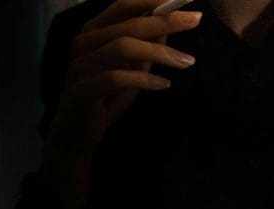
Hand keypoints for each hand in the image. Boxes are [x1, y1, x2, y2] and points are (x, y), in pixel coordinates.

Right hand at [46, 0, 201, 154]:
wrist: (78, 131)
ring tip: (187, 61)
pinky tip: (165, 85)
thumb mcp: (132, 68)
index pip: (123, 5)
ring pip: (123, 47)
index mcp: (94, 31)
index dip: (153, 1)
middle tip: (196, 20)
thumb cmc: (106, 96)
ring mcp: (81, 65)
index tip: (184, 0)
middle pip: (128, 24)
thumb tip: (169, 25)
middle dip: (165, 20)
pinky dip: (144, 80)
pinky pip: (117, 79)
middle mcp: (84, 42)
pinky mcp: (82, 89)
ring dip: (160, 52)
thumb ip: (146, 47)